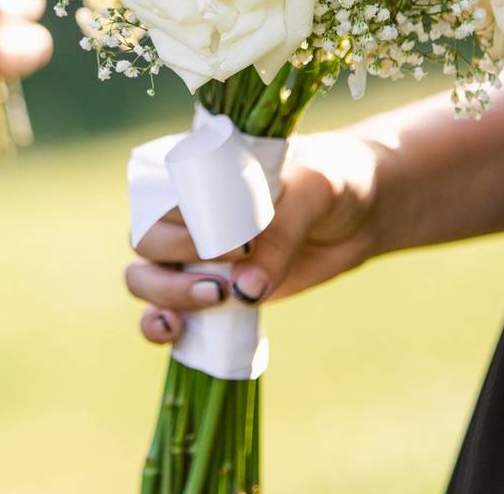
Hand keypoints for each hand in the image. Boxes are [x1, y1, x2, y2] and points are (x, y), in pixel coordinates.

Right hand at [126, 132, 381, 342]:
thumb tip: (244, 291)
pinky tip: (175, 331)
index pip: (158, 192)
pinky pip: (162, 313)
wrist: (360, 216)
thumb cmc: (333, 182)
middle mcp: (186, 212)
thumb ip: (282, 234)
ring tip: (214, 299)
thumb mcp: (316, 191)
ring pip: (143, 278)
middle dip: (174, 261)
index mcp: (199, 170)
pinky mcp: (208, 293)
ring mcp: (193, 255)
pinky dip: (157, 326)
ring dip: (163, 295)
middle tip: (224, 275)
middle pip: (143, 239)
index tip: (239, 239)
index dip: (182, 221)